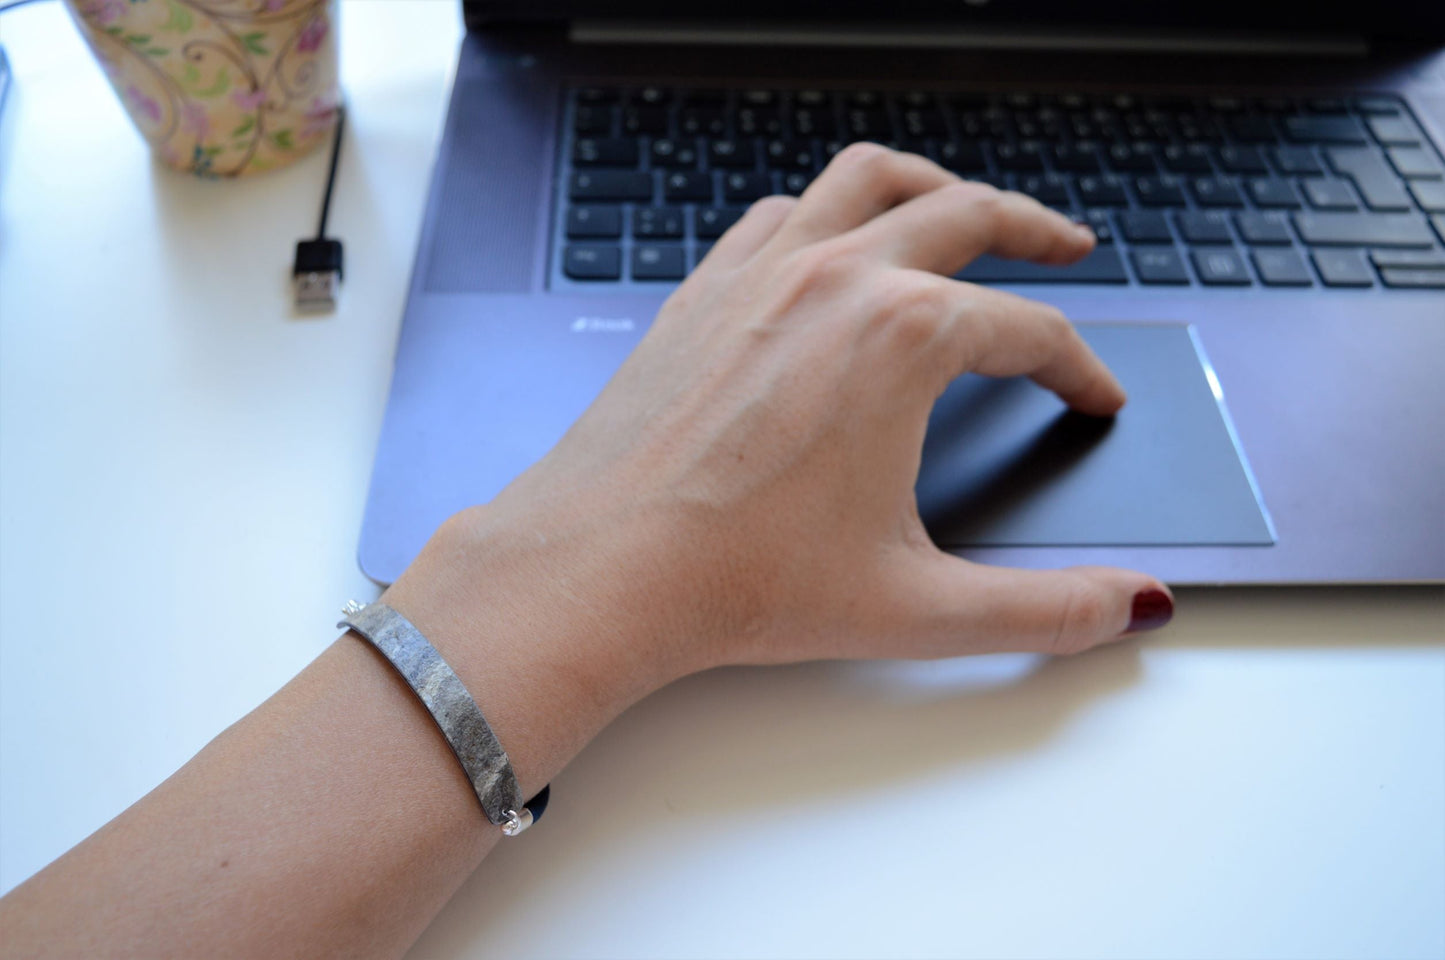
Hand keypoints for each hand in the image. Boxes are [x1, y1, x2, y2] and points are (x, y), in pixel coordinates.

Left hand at [384, 144, 1171, 787]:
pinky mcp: (703, 291)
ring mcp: (760, 273)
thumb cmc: (735, 581)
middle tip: (1067, 248)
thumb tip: (1130, 605)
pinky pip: (779, 213)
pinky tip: (828, 243)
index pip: (1029, 333)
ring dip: (929, 185)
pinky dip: (823, 210)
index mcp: (903, 338)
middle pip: (966, 215)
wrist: (601, 569)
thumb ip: (1044, 609)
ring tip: (960, 206)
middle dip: (1032, 229)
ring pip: (867, 182)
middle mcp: (835, 281)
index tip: (1091, 398)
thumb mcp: (917, 606)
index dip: (1079, 369)